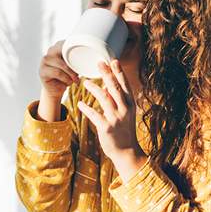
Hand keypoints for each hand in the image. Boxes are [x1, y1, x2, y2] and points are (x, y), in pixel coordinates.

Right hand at [38, 39, 80, 99]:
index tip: (83, 58)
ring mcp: (44, 61)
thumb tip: (101, 57)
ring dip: (71, 74)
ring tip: (75, 79)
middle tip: (79, 73)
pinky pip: (57, 73)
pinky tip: (68, 82)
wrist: (56, 90)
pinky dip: (65, 79)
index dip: (75, 49)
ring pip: (62, 65)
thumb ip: (79, 59)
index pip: (66, 43)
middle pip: (64, 53)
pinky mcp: (42, 71)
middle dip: (74, 64)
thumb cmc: (67, 76)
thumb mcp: (74, 66)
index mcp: (57, 47)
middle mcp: (49, 52)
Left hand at [77, 59, 146, 173]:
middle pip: (115, 88)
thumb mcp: (126, 113)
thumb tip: (109, 86)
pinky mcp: (106, 127)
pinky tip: (80, 103)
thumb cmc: (125, 130)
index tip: (113, 60)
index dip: (119, 72)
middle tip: (99, 62)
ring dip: (94, 88)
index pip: (125, 84)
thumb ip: (118, 100)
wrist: (126, 151)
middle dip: (107, 74)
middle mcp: (124, 109)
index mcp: (130, 104)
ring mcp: (116, 118)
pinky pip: (94, 114)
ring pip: (104, 98)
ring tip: (84, 82)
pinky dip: (86, 108)